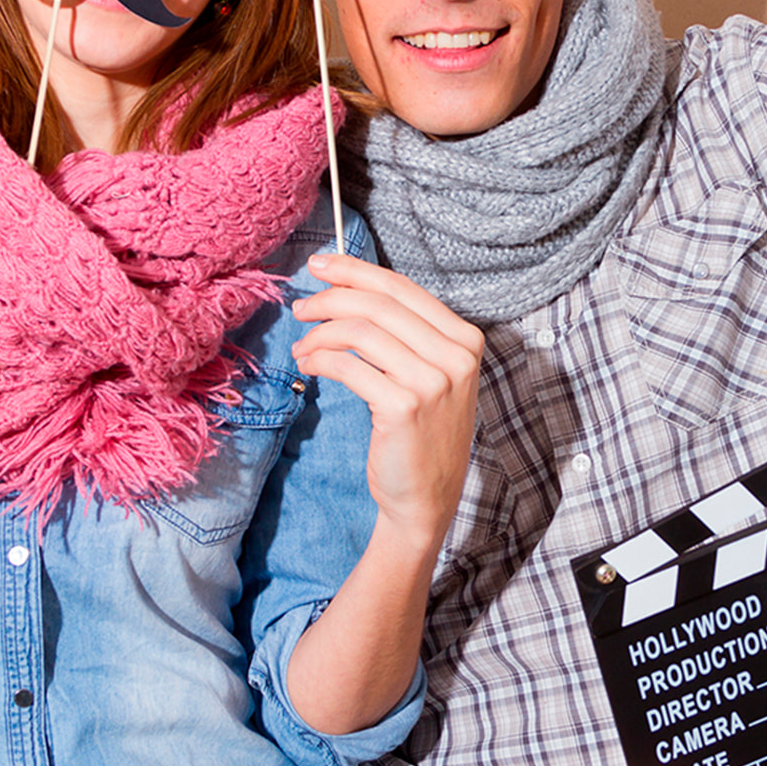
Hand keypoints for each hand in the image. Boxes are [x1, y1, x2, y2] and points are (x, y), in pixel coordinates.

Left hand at [293, 255, 481, 551]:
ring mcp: (433, 382)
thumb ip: (406, 334)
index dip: (356, 271)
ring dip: (320, 334)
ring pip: (361, 331)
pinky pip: (349, 366)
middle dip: (331, 298)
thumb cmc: (421, 435)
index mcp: (466, 340)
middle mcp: (456, 356)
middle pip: (380, 304)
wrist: (426, 499)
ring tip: (302, 347)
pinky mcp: (404, 407)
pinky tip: (310, 366)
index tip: (320, 265)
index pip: (403, 288)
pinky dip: (321, 360)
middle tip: (301, 307)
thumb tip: (350, 288)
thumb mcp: (431, 376)